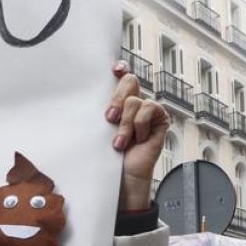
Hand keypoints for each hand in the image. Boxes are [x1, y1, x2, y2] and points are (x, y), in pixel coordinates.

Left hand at [105, 62, 169, 210]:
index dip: (119, 69)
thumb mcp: (99, 130)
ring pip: (134, 99)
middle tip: (109, 118)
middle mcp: (133, 103)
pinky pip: (149, 108)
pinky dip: (139, 124)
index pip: (120, 77)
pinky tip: (138, 139)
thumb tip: (85, 96)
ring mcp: (147, 111)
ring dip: (125, 123)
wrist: (122, 177)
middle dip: (116, 98)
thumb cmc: (108, 156)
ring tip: (119, 142)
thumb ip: (101, 111)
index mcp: (117, 102)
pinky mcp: (160, 119)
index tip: (114, 69)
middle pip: (129, 80)